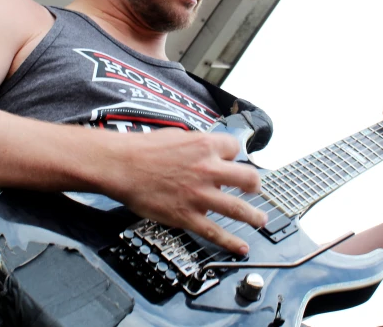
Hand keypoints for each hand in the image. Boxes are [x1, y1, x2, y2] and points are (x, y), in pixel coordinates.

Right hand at [107, 128, 267, 255]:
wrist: (121, 166)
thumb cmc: (142, 149)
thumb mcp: (176, 136)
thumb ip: (196, 145)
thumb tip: (205, 151)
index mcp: (205, 146)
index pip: (235, 149)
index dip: (235, 156)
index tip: (233, 162)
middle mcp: (208, 170)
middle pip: (248, 178)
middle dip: (255, 185)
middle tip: (255, 189)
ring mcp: (200, 195)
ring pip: (238, 208)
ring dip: (254, 216)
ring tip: (261, 220)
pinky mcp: (187, 216)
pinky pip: (215, 232)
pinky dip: (231, 242)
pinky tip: (241, 247)